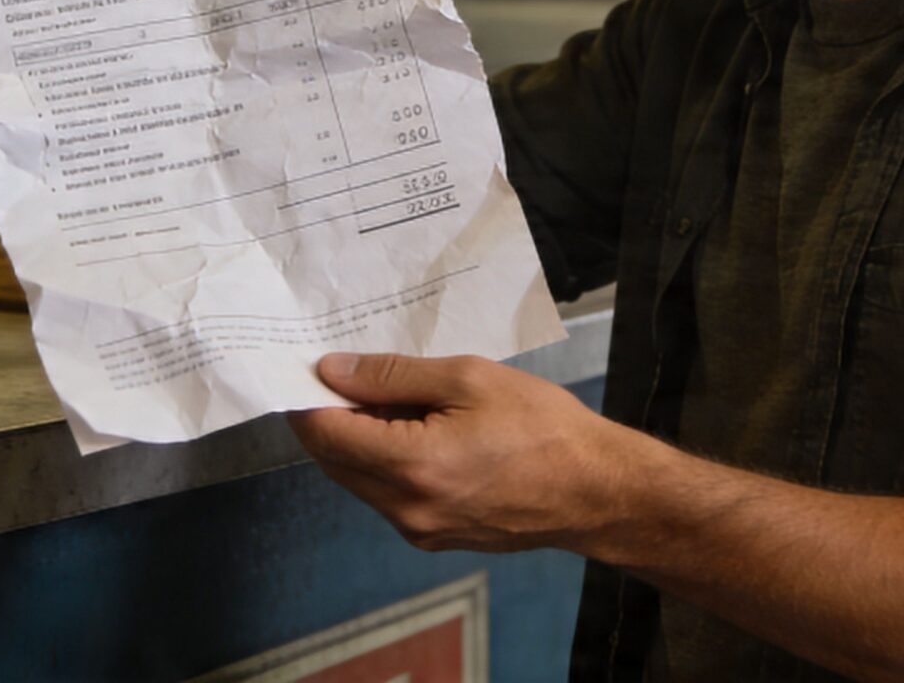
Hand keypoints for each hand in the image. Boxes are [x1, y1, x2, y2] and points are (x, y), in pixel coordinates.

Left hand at [287, 352, 640, 553]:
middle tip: (347, 373)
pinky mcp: (435, 538)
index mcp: (410, 466)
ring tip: (392, 397)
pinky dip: (385, 463)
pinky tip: (416, 430)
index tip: (308, 364)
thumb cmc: (540, 425)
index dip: (307, 397)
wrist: (596, 491)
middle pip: (334, 461)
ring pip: (359, 480)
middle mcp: (404, 508)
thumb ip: (393, 376)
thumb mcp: (468, 379)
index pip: (325, 433)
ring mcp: (419, 530)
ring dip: (359, 441)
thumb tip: (332, 371)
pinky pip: (388, 496)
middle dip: (331, 417)